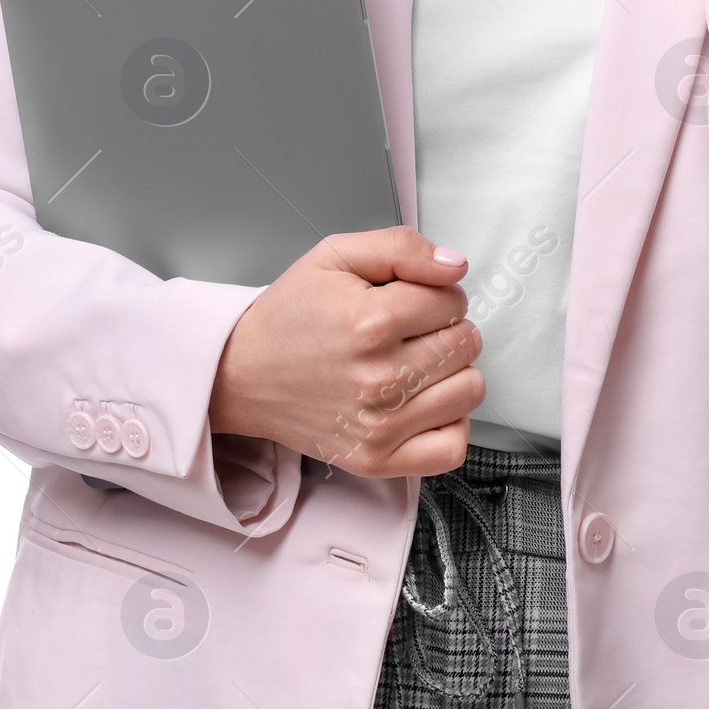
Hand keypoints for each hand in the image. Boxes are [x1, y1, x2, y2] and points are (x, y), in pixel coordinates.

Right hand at [207, 227, 481, 477]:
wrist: (239, 374)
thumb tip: (456, 268)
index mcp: (370, 322)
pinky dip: (449, 423)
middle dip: (446, 327)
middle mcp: (378, 378)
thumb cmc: (289, 315)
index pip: (453, 299)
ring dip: (451, 372)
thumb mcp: (335, 256)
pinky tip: (423, 403)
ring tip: (415, 363)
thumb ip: (402, 248)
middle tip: (409, 331)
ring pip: (469, 390)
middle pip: (466, 343)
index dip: (436, 291)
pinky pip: (452, 447)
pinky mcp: (376, 461)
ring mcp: (379, 426)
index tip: (409, 299)